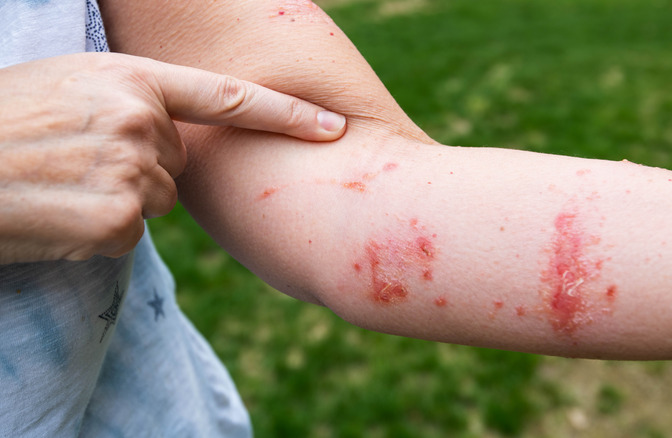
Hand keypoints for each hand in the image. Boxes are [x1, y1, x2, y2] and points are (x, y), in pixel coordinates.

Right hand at [0, 52, 345, 262]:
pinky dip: (99, 233)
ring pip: (156, 202)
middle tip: (80, 161)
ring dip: (120, 202)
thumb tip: (169, 139)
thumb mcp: (71, 85)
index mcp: (132, 80)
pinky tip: (59, 213)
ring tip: (63, 183)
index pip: (230, 97)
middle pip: (180, 165)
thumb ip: (132, 102)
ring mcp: (131, 172)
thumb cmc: (3, 120)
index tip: (334, 126)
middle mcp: (141, 122)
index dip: (287, 114)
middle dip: (143, 169)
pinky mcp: (116, 222)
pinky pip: (129, 235)